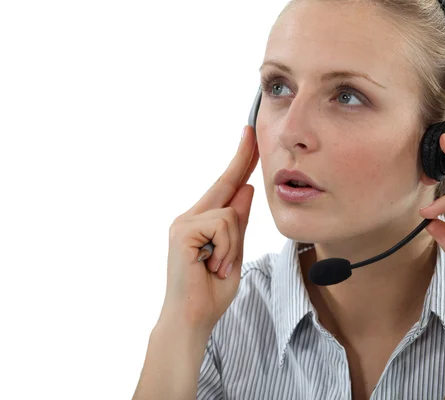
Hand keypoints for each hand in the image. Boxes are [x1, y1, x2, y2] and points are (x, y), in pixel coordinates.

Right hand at [160, 125, 259, 332]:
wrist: (194, 318)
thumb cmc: (212, 290)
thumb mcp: (234, 252)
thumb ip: (238, 223)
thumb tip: (247, 190)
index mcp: (203, 222)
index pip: (226, 187)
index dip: (239, 163)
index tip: (248, 138)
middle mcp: (191, 217)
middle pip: (225, 183)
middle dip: (241, 159)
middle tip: (250, 130)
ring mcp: (184, 222)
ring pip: (230, 212)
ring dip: (234, 246)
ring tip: (220, 267)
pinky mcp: (184, 230)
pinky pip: (223, 225)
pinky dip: (227, 249)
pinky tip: (213, 266)